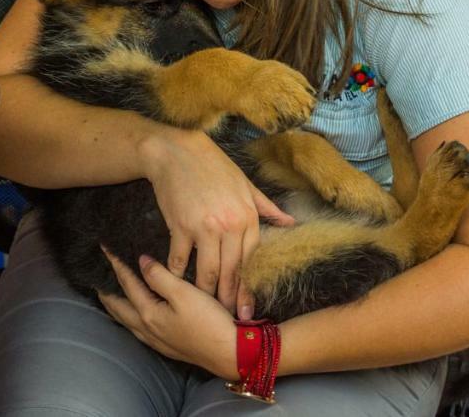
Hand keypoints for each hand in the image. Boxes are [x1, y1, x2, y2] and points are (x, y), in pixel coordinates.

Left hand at [99, 248, 238, 379]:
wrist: (231, 354)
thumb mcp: (185, 293)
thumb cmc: (210, 322)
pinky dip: (130, 316)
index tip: (105, 249)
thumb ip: (160, 276)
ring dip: (116, 306)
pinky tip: (137, 314)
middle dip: (106, 292)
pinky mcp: (167, 345)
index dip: (115, 264)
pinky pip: (138, 328)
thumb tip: (141, 261)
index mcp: (149, 314)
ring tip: (110, 295)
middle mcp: (147, 329)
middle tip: (97, 277)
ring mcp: (157, 340)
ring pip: (127, 320)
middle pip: (118, 308)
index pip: (126, 284)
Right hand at [139, 129, 293, 315]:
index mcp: (248, 216)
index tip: (247, 308)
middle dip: (229, 298)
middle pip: (231, 271)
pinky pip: (180, 259)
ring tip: (204, 307)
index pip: (251, 260)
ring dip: (206, 292)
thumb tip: (291, 223)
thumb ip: (267, 207)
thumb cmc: (212, 166)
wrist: (176, 151)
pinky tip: (177, 284)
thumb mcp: (245, 184)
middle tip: (227, 318)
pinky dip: (178, 274)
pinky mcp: (180, 226)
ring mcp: (204, 227)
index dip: (248, 287)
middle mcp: (229, 225)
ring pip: (207, 270)